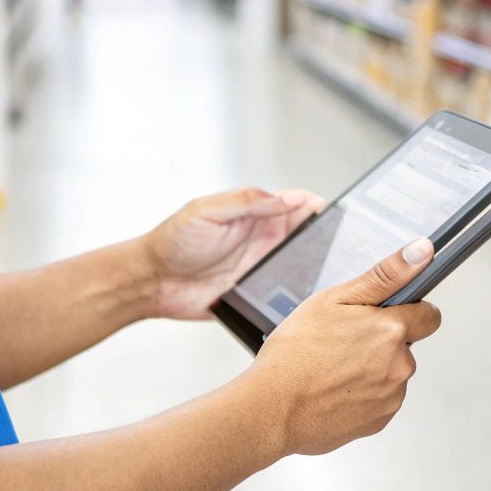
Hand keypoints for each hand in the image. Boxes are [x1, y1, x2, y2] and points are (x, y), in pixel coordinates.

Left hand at [135, 188, 325, 320]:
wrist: (152, 282)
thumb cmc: (172, 241)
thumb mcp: (205, 210)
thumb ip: (245, 201)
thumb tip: (285, 198)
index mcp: (254, 212)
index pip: (296, 203)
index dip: (315, 205)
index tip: (330, 211)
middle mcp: (263, 237)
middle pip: (307, 232)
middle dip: (325, 234)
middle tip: (338, 241)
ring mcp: (262, 265)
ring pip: (302, 261)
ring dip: (315, 262)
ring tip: (329, 264)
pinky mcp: (257, 291)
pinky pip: (286, 289)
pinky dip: (300, 288)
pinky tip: (309, 290)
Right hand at [241, 239, 442, 456]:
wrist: (271, 409)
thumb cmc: (295, 352)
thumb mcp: (334, 299)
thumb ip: (385, 275)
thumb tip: (423, 251)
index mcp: (391, 329)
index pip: (429, 316)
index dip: (410, 311)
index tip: (386, 314)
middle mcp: (400, 364)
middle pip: (405, 345)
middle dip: (382, 341)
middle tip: (342, 342)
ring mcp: (391, 396)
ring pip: (392, 374)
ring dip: (372, 370)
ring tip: (332, 370)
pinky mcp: (380, 421)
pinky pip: (380, 400)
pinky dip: (363, 395)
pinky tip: (334, 390)